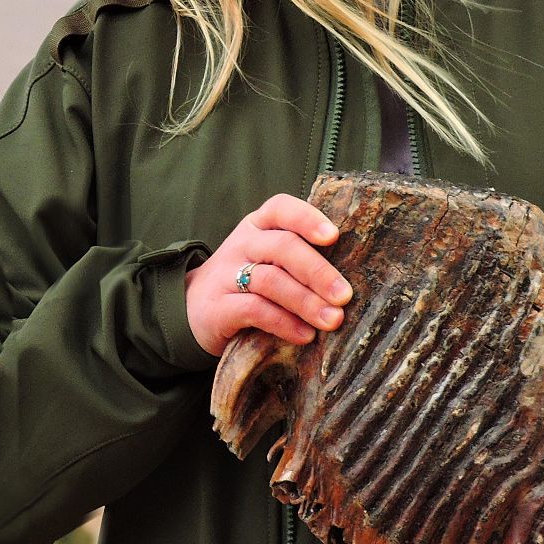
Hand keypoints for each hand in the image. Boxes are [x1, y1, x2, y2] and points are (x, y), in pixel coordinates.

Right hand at [185, 194, 351, 355]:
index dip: (307, 218)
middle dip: (318, 271)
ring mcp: (226, 275)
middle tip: (344, 296)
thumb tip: (351, 283)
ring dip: (306, 301)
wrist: (193, 309)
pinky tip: (305, 335)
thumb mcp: (268, 261)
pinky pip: (254, 310)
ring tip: (332, 320)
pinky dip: (284, 323)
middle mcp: (242, 244)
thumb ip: (300, 260)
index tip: (333, 236)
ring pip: (270, 280)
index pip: (281, 208)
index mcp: (258, 226)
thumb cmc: (247, 283)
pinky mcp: (217, 307)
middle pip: (282, 247)